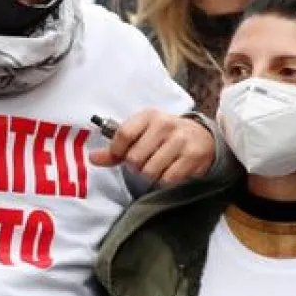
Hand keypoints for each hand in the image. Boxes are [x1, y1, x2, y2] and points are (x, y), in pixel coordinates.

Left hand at [89, 111, 215, 185]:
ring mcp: (180, 140)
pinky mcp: (192, 156)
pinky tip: (170, 170)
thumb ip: (116, 148)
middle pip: (134, 158)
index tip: (121, 155)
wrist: (202, 137)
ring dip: (151, 174)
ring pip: (150, 171)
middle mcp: (165, 124)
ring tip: (159, 165)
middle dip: (136, 166)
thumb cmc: (164, 137)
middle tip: (145, 161)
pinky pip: (167, 179)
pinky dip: (165, 180)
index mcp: (149, 116)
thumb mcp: (141, 135)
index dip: (117, 151)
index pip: (123, 134)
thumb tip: (92, 158)